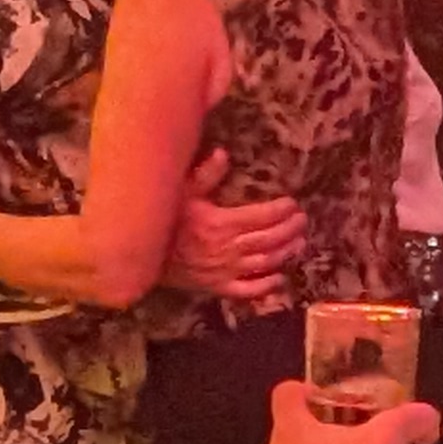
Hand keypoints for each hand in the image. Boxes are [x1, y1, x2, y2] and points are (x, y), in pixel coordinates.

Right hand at [166, 150, 303, 304]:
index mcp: (221, 223)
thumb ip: (205, 175)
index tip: (292, 204)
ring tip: (299, 243)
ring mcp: (224, 271)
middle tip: (302, 221)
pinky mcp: (216, 287)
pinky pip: (246, 289)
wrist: (140, 257)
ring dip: (285, 253)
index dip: (281, 210)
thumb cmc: (163, 222)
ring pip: (264, 262)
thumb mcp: (181, 193)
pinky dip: (265, 286)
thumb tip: (223, 154)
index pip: (261, 216)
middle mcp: (227, 248)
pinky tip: (279, 278)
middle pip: (268, 238)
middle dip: (289, 229)